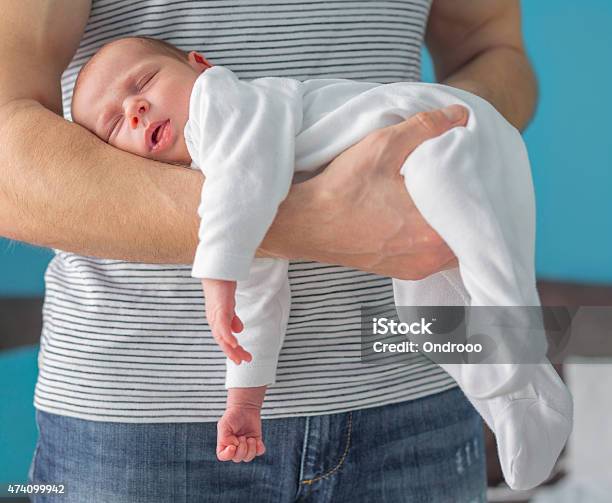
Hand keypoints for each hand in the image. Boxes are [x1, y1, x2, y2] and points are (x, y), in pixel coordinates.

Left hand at [202, 278, 251, 363]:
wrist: (216, 272)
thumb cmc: (222, 287)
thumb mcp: (229, 306)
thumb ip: (232, 319)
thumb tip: (238, 330)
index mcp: (216, 320)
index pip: (223, 338)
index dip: (231, 350)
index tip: (240, 358)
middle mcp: (214, 320)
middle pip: (222, 341)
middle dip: (232, 353)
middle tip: (243, 362)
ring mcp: (216, 315)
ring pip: (222, 336)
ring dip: (231, 348)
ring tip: (240, 357)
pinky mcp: (220, 309)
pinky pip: (223, 325)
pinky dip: (227, 336)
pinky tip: (233, 343)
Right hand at [217, 406, 265, 462]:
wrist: (245, 408)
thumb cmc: (232, 416)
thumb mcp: (224, 425)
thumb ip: (225, 438)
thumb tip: (234, 447)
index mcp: (224, 444)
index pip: (223, 457)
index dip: (228, 454)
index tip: (233, 446)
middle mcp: (234, 448)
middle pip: (237, 458)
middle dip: (242, 448)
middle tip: (242, 437)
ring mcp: (246, 446)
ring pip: (248, 457)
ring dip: (250, 448)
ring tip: (250, 438)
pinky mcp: (255, 443)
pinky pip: (259, 452)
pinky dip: (259, 448)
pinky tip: (257, 440)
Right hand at [266, 105, 467, 279]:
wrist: (306, 223)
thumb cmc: (342, 189)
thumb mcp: (383, 145)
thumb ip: (426, 127)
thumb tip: (459, 115)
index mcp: (433, 232)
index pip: (479, 213)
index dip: (482, 191)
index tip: (479, 174)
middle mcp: (429, 258)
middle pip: (469, 233)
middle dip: (469, 208)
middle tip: (467, 183)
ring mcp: (415, 268)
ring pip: (452, 247)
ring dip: (452, 225)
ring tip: (446, 199)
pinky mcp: (400, 271)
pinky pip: (432, 256)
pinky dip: (435, 238)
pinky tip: (424, 218)